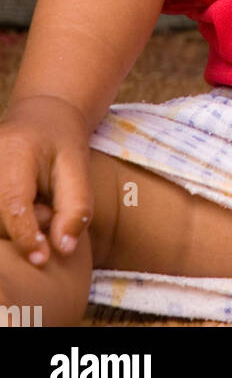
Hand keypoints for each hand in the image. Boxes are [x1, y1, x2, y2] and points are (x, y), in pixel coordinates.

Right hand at [0, 94, 94, 263]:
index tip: (41, 258)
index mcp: (13, 153)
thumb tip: (63, 249)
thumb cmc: (61, 142)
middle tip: (49, 205)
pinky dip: (7, 222)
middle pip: (1, 221)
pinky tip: (20, 207)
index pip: (12, 204)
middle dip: (27, 228)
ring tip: (35, 202)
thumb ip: (75, 207)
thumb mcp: (78, 167)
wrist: (38, 118)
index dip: (26, 236)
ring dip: (14, 227)